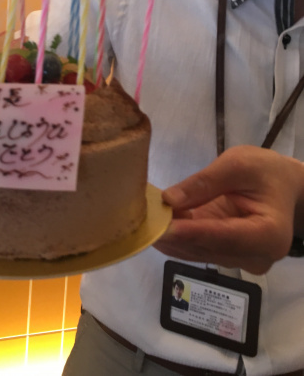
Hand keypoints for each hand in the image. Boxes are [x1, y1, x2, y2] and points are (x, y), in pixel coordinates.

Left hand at [156, 146, 303, 274]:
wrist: (284, 187)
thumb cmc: (266, 171)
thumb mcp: (238, 165)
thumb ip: (205, 182)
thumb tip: (169, 199)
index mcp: (268, 234)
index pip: (224, 237)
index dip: (191, 233)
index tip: (161, 229)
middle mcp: (256, 257)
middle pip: (207, 249)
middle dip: (173, 234)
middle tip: (140, 221)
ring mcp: (241, 261)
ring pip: (197, 252)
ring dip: (170, 237)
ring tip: (142, 219)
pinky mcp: (226, 256)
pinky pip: (197, 248)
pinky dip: (176, 236)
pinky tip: (155, 223)